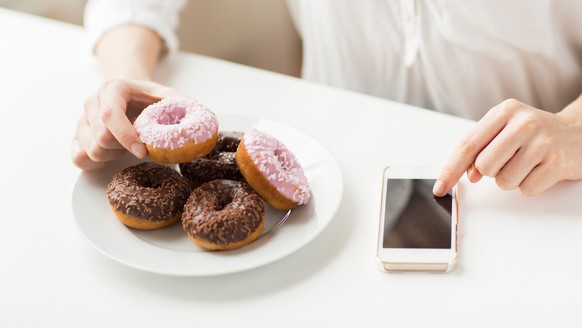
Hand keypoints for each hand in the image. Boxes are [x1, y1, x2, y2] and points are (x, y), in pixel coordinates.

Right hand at [72, 79, 183, 169]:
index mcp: (113, 89)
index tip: (143, 151)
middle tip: (140, 145)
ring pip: (91, 150)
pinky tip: (113, 155)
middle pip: (100, 137)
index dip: (126, 137)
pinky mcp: (77, 137)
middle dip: (124, 148)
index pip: (110, 115)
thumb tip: (200, 119)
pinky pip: (78, 158)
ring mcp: (82, 121)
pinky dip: (97, 163)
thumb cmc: (151, 99)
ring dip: (113, 156)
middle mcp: (92, 103)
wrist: (131, 95)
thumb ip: (183, 105)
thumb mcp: (169, 97)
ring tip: (127, 147)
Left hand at [433, 98, 581, 195]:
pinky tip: (541, 169)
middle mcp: (523, 122)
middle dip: (491, 171)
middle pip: (484, 166)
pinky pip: (526, 188)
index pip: (467, 144)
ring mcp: (543, 141)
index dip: (450, 169)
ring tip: (528, 163)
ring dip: (512, 179)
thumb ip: (480, 149)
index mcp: (504, 111)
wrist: (578, 135)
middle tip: (510, 160)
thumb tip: (467, 173)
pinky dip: (530, 185)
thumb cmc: (534, 135)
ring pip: (503, 180)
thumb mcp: (505, 131)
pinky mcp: (557, 162)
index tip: (439, 187)